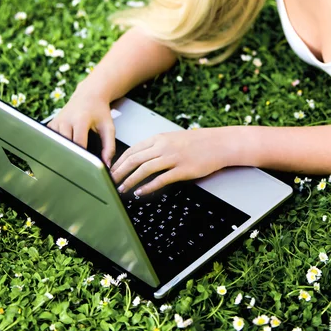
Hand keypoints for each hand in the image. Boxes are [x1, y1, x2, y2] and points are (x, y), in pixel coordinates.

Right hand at [47, 86, 115, 167]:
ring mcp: (57, 121)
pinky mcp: (51, 124)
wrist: (89, 95)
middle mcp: (66, 120)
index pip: (78, 144)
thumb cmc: (100, 111)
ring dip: (63, 152)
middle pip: (65, 145)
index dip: (82, 157)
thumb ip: (109, 146)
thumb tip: (106, 164)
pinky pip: (51, 140)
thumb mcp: (108, 127)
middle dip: (71, 157)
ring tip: (70, 159)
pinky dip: (57, 146)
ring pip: (56, 144)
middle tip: (77, 168)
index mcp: (81, 119)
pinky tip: (63, 150)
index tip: (86, 167)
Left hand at [110, 127, 236, 194]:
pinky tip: (140, 192)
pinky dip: (147, 187)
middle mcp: (163, 146)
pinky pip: (160, 179)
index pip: (133, 149)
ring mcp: (173, 157)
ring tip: (122, 189)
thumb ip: (157, 146)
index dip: (119, 161)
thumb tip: (140, 157)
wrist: (219, 143)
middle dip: (119, 172)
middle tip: (110, 181)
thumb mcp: (173, 138)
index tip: (111, 170)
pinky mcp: (182, 169)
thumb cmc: (198, 142)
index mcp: (159, 138)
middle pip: (134, 159)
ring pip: (144, 169)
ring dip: (130, 180)